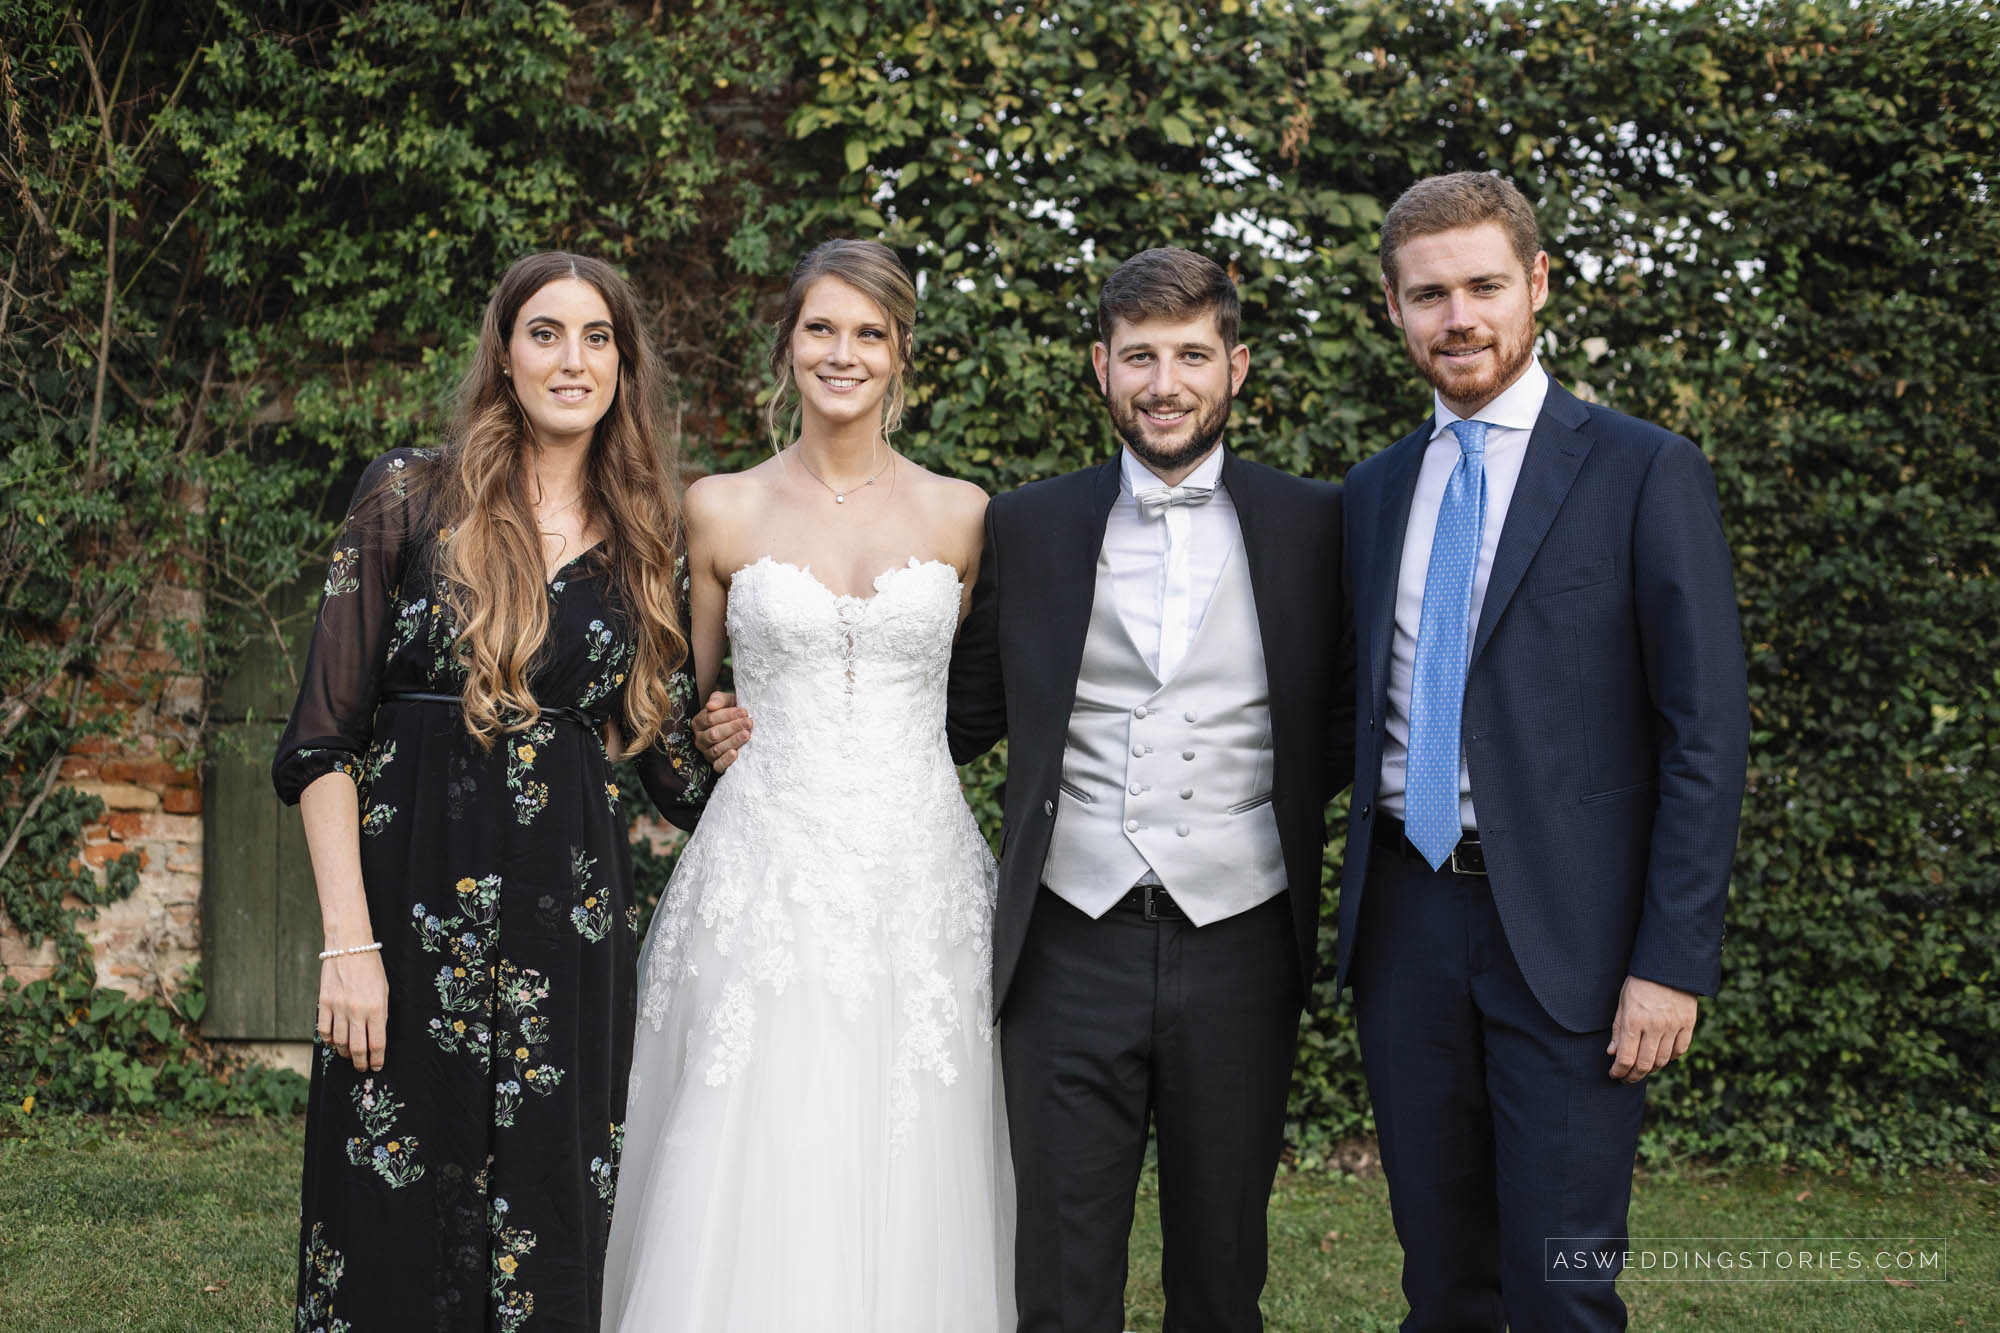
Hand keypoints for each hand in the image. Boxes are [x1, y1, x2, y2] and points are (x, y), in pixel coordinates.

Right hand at [318, 949, 388, 1072]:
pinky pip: (324, 1031)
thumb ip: (380, 1014)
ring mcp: (338, 1008)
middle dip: (360, 1062)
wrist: (349, 947)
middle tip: (362, 1067)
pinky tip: (334, 1042)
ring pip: (340, 1042)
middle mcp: (357, 1011)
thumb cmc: (371, 968)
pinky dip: (329, 1041)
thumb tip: (375, 1037)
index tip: (377, 1066)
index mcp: (376, 1008)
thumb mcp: (383, 991)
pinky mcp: (324, 1003)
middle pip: (357, 1048)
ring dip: (345, 1053)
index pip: (377, 1043)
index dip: (377, 1059)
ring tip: (349, 1055)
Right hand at [692, 691, 750, 771]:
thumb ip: (718, 699)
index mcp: (698, 722)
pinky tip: (736, 753)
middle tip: (749, 722)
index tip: (744, 712)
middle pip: (714, 734)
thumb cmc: (732, 711)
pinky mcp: (715, 765)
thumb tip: (710, 705)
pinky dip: (726, 760)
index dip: (727, 715)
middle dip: (733, 727)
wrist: (741, 723)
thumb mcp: (726, 701)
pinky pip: (718, 766)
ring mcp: (706, 753)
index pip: (710, 719)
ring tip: (747, 734)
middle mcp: (700, 739)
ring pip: (717, 749)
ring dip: (733, 741)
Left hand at [1606, 975, 1696, 1082]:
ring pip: (1663, 1060)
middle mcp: (1655, 1026)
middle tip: (1626, 1079)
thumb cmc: (1640, 983)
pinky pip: (1680, 1050)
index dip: (1619, 1071)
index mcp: (1635, 1020)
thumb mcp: (1622, 1002)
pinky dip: (1670, 1058)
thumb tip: (1612, 1053)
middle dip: (1633, 1076)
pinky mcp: (1688, 1024)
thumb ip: (1618, 1029)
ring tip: (1641, 1069)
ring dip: (1650, 1069)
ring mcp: (1674, 1026)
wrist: (1668, 967)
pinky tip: (1661, 1057)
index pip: (1626, 1058)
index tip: (1614, 1074)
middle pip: (1645, 1064)